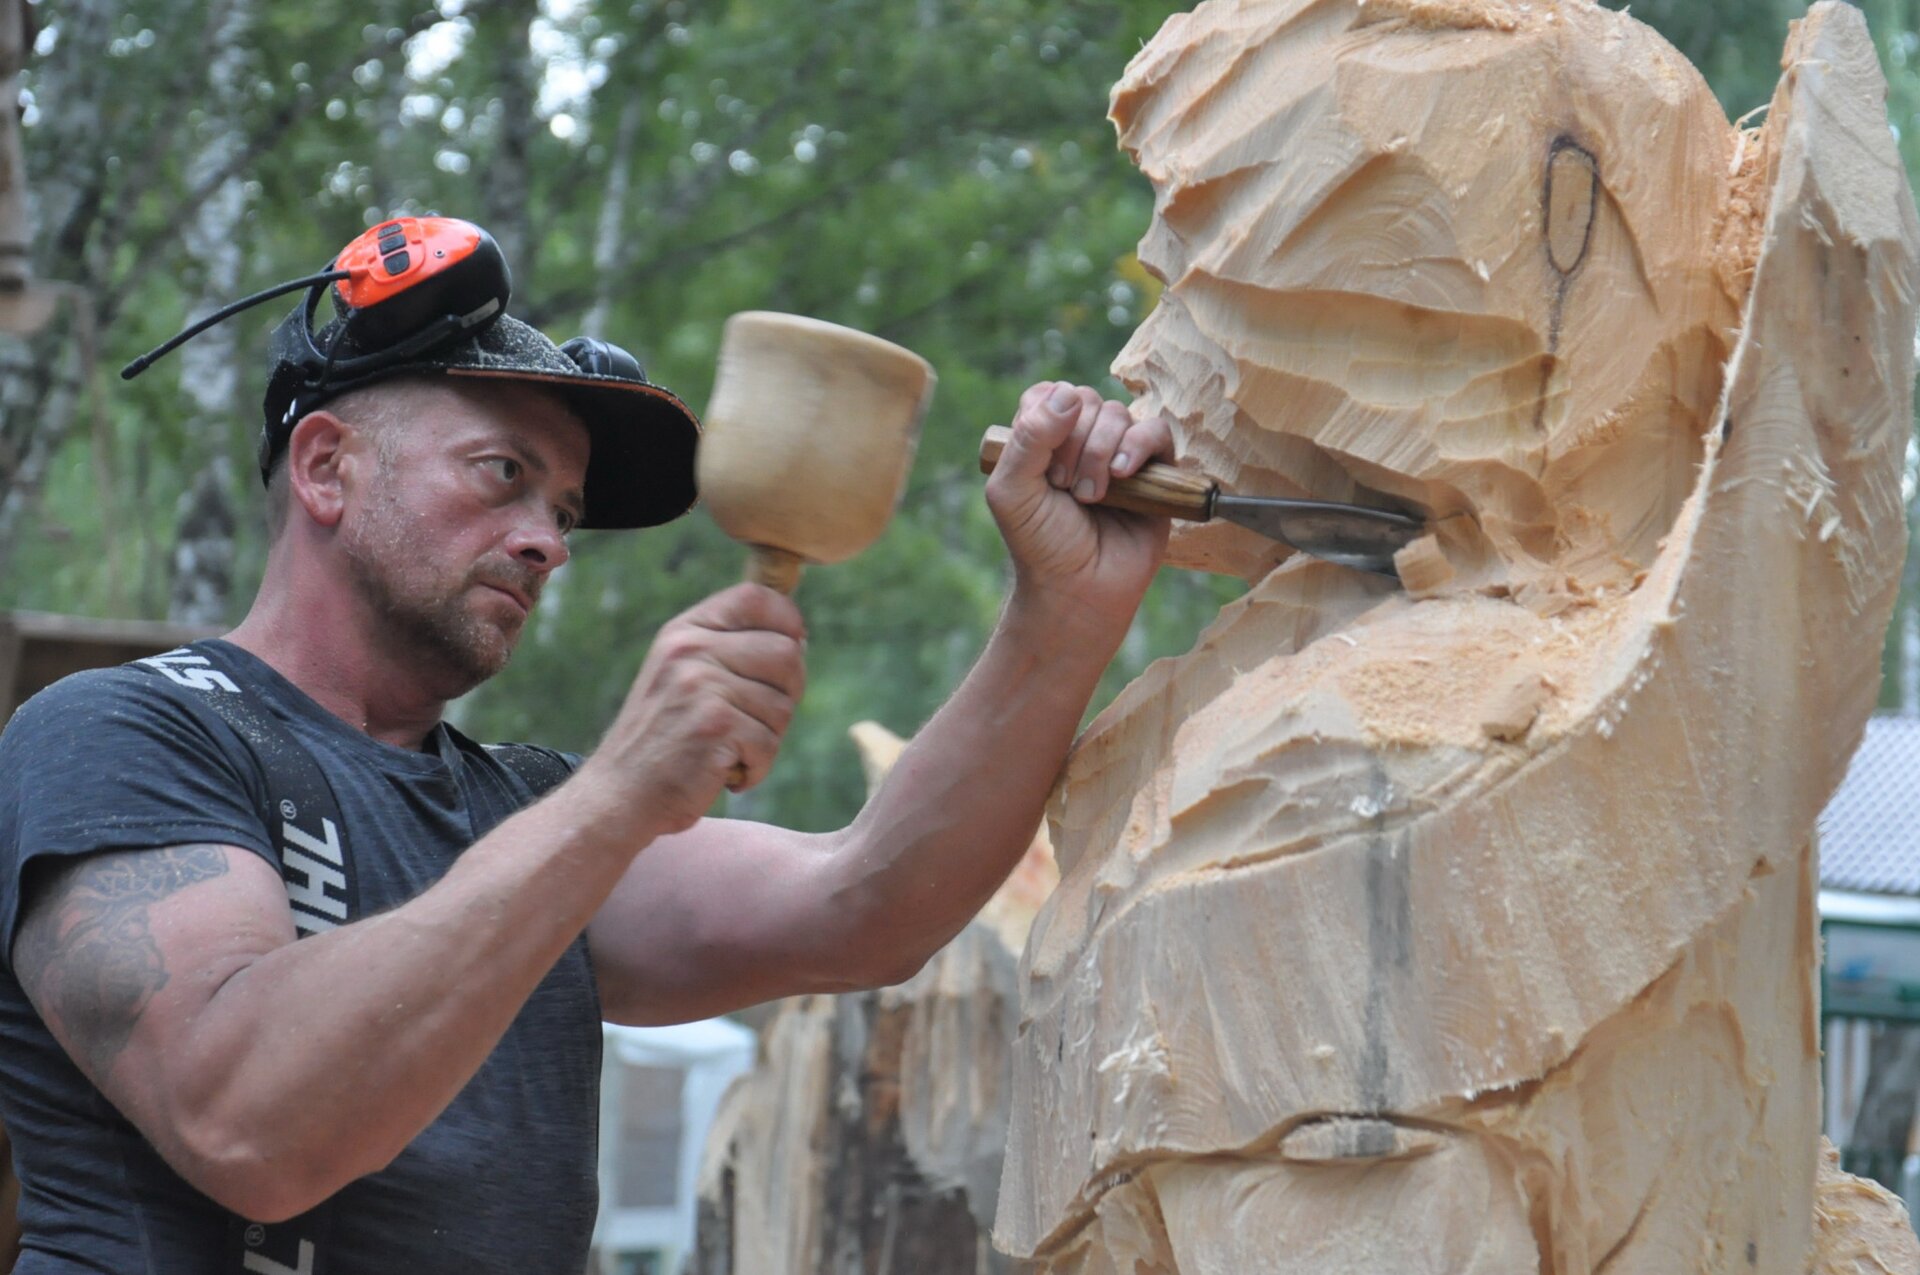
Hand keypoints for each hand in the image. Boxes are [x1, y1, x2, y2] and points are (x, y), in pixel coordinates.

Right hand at [585, 584, 806, 835]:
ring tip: (728, 749)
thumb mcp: (683, 675)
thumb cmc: (664, 738)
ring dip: (767, 739)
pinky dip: (755, 768)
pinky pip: (769, 745)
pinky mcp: (714, 726)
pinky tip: (722, 772)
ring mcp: (701, 686)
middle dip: (789, 693)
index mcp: (685, 631)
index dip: (787, 621)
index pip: (756, 597)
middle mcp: (690, 650)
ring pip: (784, 706)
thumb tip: (798, 640)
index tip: (790, 650)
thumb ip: (730, 649)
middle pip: (787, 653)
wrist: (618, 793)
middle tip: (757, 721)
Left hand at [985, 381, 1172, 625]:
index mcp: (1044, 439)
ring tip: (1091, 496)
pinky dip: (1138, 446)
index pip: (1049, 394)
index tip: (1040, 460)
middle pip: (1084, 400)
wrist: (1077, 589)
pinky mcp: (1155, 471)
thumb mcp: (1012, 490)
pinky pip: (1157, 431)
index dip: (1046, 417)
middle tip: (1063, 487)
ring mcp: (1119, 453)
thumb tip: (1069, 394)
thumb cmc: (1040, 544)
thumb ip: (1029, 437)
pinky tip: (1121, 475)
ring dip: (1100, 453)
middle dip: (1073, 443)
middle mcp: (1082, 440)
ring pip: (1118, 413)